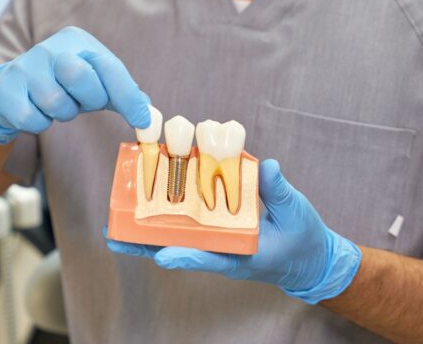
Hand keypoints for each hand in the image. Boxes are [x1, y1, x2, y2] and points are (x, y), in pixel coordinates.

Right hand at [0, 26, 150, 143]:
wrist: (9, 90)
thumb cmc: (61, 85)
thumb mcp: (93, 83)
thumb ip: (122, 94)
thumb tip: (148, 113)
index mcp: (76, 40)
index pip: (108, 65)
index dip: (127, 95)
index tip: (141, 120)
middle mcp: (49, 48)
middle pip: (80, 75)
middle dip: (88, 98)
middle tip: (82, 102)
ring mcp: (24, 67)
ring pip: (55, 102)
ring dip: (62, 113)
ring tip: (56, 104)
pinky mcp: (6, 90)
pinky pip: (33, 118)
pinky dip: (39, 123)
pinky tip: (35, 111)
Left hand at [106, 160, 361, 304]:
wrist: (309, 256)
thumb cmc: (303, 239)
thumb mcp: (296, 214)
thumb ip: (279, 192)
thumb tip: (266, 166)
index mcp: (241, 255)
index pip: (210, 257)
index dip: (186, 256)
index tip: (162, 256)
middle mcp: (222, 250)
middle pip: (178, 249)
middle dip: (146, 245)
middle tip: (113, 237)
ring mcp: (215, 242)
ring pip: (175, 238)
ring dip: (147, 231)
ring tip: (116, 225)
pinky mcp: (215, 231)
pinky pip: (185, 226)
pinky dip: (165, 216)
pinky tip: (144, 203)